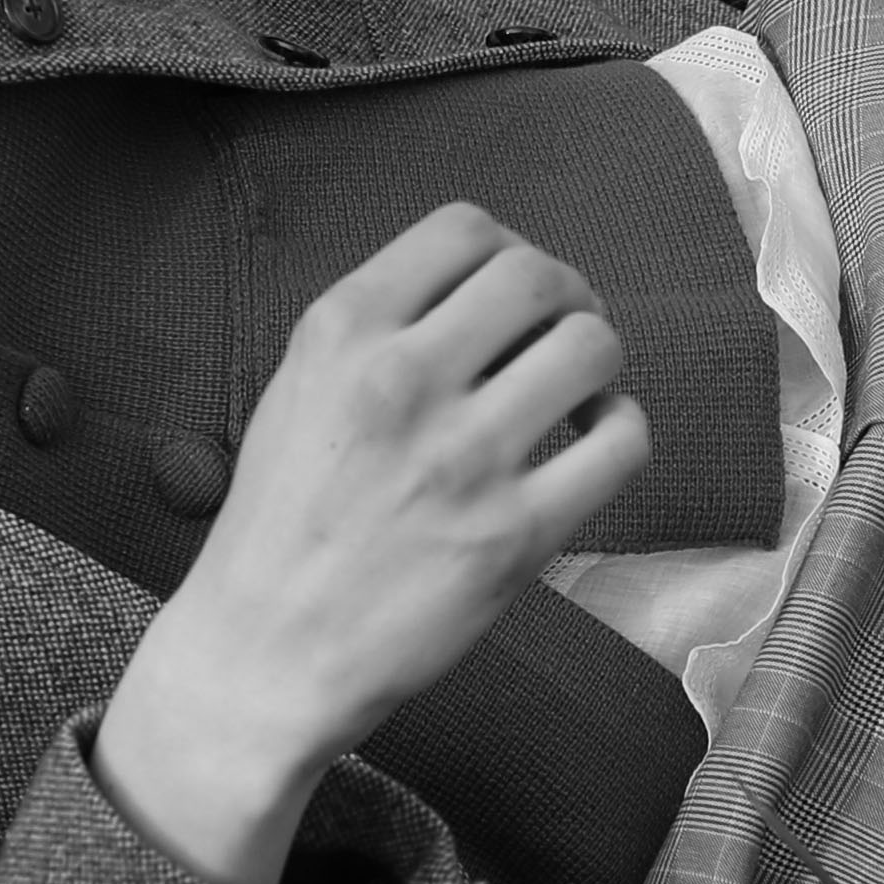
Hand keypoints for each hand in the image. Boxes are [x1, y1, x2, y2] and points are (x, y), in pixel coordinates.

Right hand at [98, 208, 647, 883]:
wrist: (263, 654)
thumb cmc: (283, 523)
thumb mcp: (299, 390)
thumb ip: (384, 330)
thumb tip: (493, 294)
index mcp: (341, 332)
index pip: (464, 229)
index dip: (506, 253)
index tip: (509, 297)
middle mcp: (402, 379)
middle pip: (538, 276)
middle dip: (566, 297)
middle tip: (559, 337)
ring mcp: (464, 457)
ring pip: (591, 348)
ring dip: (598, 360)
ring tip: (576, 395)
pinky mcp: (515, 534)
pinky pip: (621, 442)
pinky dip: (620, 431)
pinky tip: (587, 450)